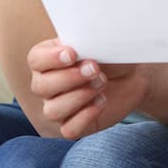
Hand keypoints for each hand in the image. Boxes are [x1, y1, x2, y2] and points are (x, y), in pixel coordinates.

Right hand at [27, 40, 147, 139]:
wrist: (132, 75)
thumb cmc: (110, 54)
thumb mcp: (98, 40)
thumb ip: (85, 37)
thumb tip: (79, 38)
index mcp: (47, 58)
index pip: (35, 60)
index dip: (51, 59)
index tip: (73, 53)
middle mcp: (47, 85)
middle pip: (41, 87)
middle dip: (69, 78)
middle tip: (95, 68)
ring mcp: (58, 107)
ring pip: (52, 111)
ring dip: (79, 97)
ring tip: (102, 84)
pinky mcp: (73, 126)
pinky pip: (68, 130)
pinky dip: (85, 117)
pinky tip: (101, 102)